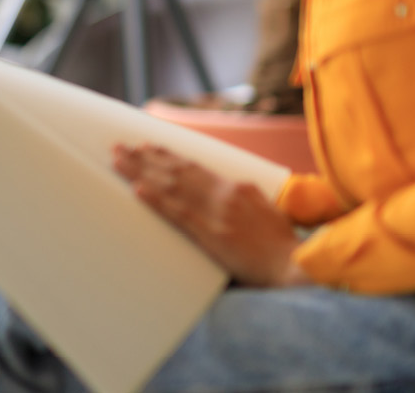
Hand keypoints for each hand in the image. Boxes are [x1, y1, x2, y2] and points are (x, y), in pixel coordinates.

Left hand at [112, 143, 309, 287]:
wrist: (296, 268)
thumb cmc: (284, 248)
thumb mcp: (267, 212)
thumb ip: (246, 198)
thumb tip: (234, 189)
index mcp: (236, 188)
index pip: (195, 166)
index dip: (168, 155)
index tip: (148, 146)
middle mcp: (223, 193)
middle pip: (176, 170)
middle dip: (145, 158)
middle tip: (120, 146)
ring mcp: (216, 212)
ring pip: (170, 185)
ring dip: (140, 171)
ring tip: (118, 159)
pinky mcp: (211, 234)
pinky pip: (177, 213)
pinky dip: (156, 199)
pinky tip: (137, 190)